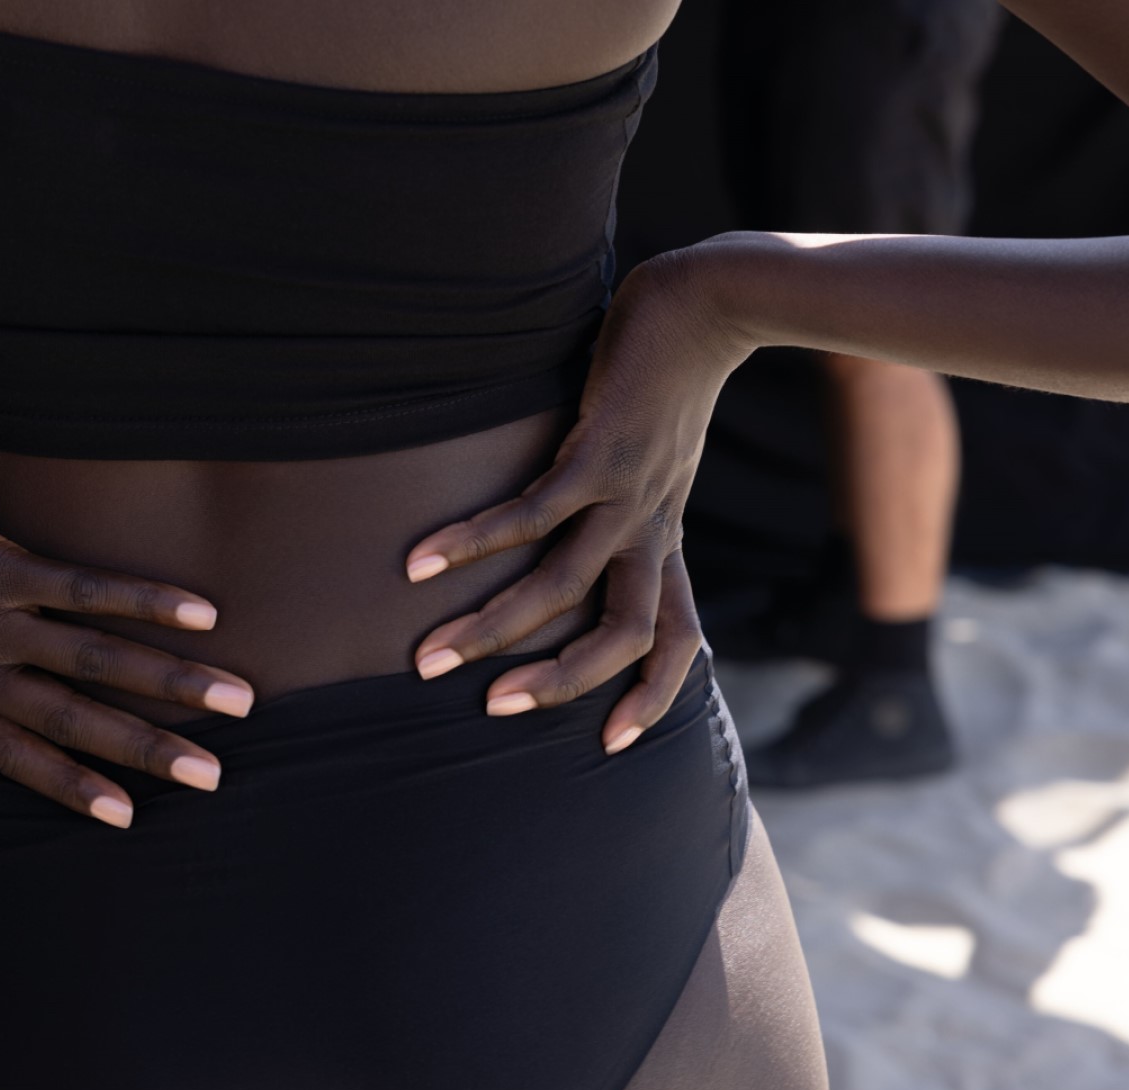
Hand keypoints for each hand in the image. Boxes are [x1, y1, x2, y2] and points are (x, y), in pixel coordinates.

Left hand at [0, 429, 252, 827]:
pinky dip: (146, 601)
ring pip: (93, 662)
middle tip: (213, 775)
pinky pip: (84, 591)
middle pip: (73, 722)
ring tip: (235, 697)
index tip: (130, 816)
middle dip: (150, 750)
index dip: (75, 786)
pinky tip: (201, 612)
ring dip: (171, 682)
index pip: (18, 757)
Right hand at [405, 247, 753, 750]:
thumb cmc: (669, 381)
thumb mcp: (656, 459)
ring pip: (564, 586)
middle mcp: (653, 528)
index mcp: (666, 538)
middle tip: (488, 707)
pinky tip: (423, 559)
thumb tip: (572, 529)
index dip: (654, 696)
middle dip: (557, 682)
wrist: (704, 306)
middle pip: (622, 635)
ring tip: (430, 654)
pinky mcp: (599, 453)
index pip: (679, 638)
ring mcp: (629, 494)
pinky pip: (531, 515)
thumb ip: (623, 503)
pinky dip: (474, 542)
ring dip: (495, 626)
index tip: (614, 743)